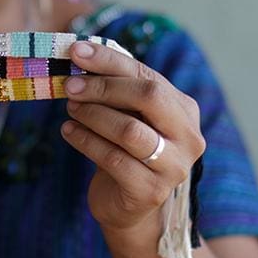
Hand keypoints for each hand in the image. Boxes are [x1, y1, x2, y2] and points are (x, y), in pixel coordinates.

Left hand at [60, 41, 204, 240]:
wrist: (128, 206)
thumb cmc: (125, 151)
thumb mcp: (126, 116)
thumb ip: (114, 89)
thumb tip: (80, 56)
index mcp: (184, 110)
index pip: (147, 75)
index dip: (109, 61)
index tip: (76, 51)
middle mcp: (188, 137)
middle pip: (149, 96)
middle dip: (104, 87)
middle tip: (70, 86)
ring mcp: (173, 167)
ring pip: (129, 130)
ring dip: (93, 115)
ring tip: (70, 109)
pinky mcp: (150, 191)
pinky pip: (113, 159)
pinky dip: (85, 141)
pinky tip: (68, 131)